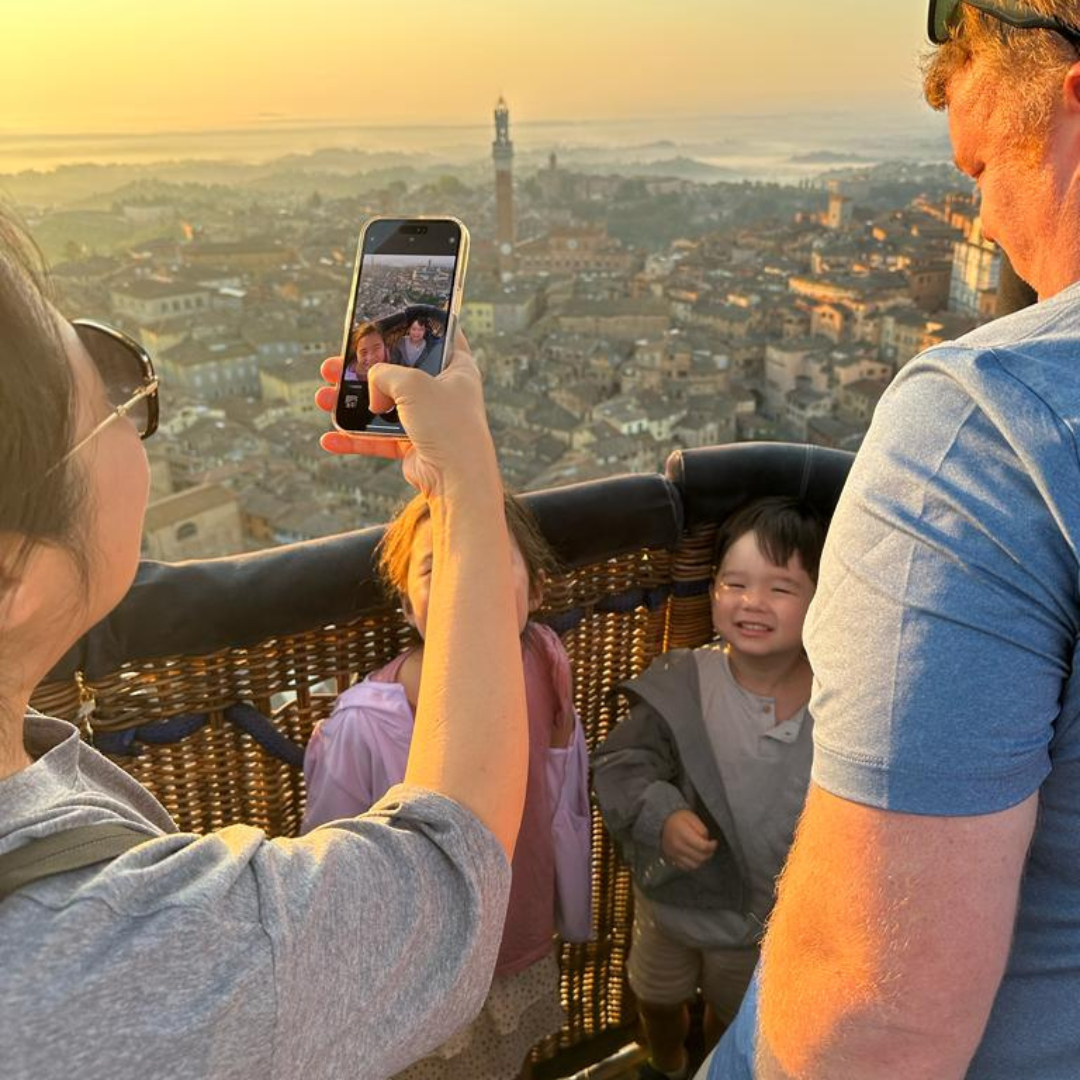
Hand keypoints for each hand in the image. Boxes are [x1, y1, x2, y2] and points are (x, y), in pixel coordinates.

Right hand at [315, 332, 494, 498]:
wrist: (456, 477)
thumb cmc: (447, 423)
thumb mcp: (412, 382)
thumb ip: (385, 373)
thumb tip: (373, 392)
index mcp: (457, 368)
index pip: (439, 337)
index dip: (416, 327)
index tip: (390, 321)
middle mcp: (443, 392)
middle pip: (398, 373)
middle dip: (363, 370)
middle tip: (336, 365)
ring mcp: (428, 419)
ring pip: (383, 406)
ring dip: (351, 403)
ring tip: (324, 397)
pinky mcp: (414, 445)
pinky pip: (378, 439)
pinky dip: (355, 439)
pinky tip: (331, 438)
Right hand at [660, 809, 717, 870]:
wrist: (661, 823)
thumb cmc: (678, 818)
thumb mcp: (691, 816)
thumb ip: (701, 828)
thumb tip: (707, 840)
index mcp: (683, 834)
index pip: (703, 847)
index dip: (712, 846)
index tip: (714, 842)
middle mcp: (678, 846)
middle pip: (700, 857)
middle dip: (709, 853)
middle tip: (710, 847)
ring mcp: (674, 855)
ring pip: (695, 865)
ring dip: (702, 860)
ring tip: (703, 852)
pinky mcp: (672, 860)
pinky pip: (687, 868)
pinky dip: (693, 864)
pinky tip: (695, 856)